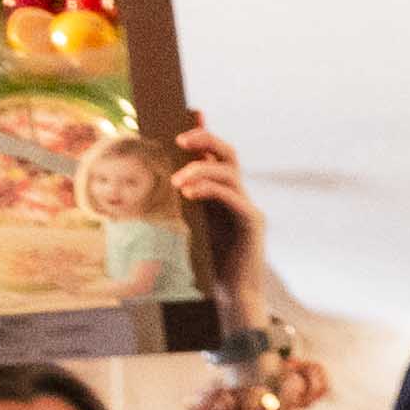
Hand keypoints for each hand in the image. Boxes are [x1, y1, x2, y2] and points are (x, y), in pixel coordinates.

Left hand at [170, 123, 271, 318]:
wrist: (232, 298)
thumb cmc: (208, 267)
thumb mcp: (188, 226)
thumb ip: (182, 203)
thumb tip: (156, 181)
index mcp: (222, 194)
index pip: (216, 154)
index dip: (203, 131)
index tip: (186, 112)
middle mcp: (238, 195)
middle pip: (228, 153)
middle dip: (204, 138)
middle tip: (179, 140)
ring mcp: (248, 207)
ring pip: (228, 171)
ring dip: (200, 169)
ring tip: (177, 182)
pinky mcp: (252, 222)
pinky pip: (231, 194)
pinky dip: (209, 188)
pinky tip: (189, 193)